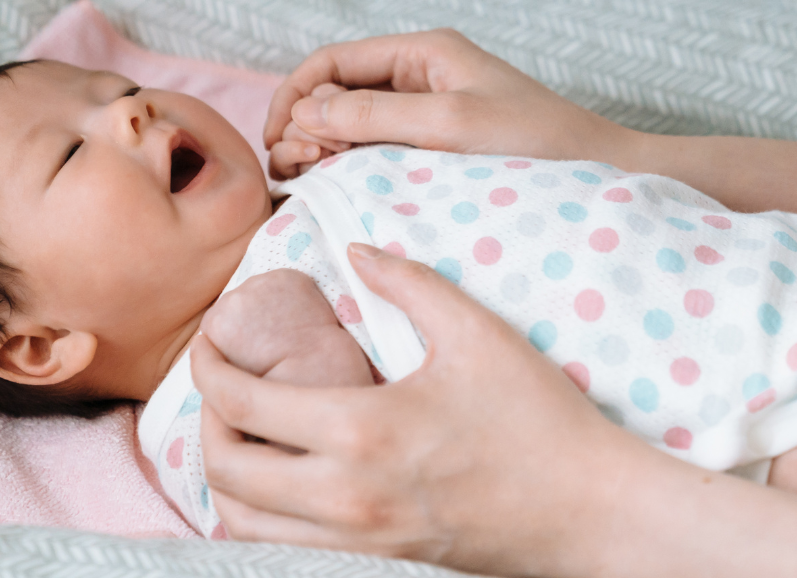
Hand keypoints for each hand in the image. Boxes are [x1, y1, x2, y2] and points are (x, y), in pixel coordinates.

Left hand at [192, 248, 796, 577]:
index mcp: (361, 432)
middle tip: (221, 379)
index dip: (208, 366)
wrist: (591, 511)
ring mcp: (360, 543)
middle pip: (225, 473)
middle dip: (204, 421)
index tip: (209, 337)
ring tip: (243, 428)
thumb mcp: (475, 330)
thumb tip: (353, 250)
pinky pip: (284, 550)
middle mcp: (345, 499)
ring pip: (243, 526)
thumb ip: (407, 280)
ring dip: (225, 475)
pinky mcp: (379, 563)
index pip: (242, 405)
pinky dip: (259, 514)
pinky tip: (284, 472)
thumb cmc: (537, 417)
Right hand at [263, 29, 632, 178]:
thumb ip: (376, 113)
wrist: (598, 171)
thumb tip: (305, 110)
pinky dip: (350, 160)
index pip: (334, 60)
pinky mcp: (435, 140)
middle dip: (304, 122)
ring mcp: (427, 108)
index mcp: (423, 52)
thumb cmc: (535, 142)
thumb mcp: (450, 124)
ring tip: (309, 177)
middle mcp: (420, 74)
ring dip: (323, 143)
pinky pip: (377, 143)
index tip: (277, 137)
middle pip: (337, 88)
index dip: (296, 92)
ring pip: (352, 119)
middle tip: (295, 167)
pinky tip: (340, 184)